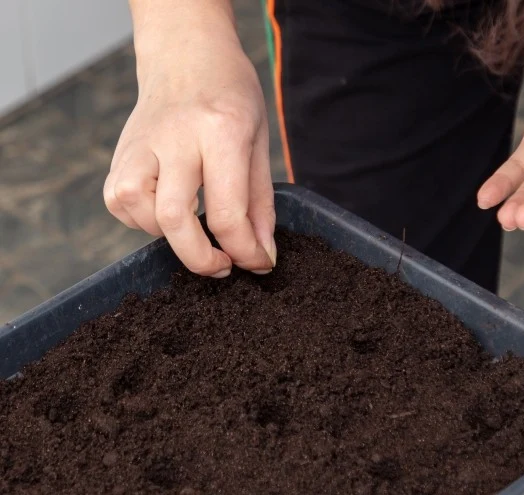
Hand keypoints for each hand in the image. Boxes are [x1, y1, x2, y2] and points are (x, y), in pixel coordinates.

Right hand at [104, 24, 275, 276]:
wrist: (186, 54)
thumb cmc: (230, 96)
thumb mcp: (260, 141)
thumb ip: (260, 202)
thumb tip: (261, 255)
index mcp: (220, 131)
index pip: (228, 211)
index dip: (245, 251)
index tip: (258, 264)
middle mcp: (174, 138)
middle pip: (174, 218)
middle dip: (200, 258)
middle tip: (223, 266)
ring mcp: (139, 146)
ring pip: (140, 213)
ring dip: (170, 237)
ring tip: (196, 228)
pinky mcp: (118, 156)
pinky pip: (122, 206)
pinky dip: (145, 222)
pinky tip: (169, 212)